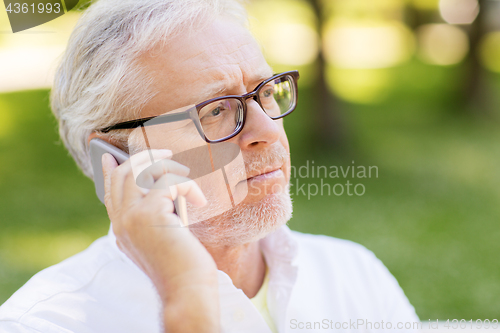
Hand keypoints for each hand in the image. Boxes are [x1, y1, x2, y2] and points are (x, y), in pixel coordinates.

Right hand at [102, 149, 219, 331]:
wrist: (186, 288)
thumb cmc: (181, 265)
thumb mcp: (160, 238)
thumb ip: (152, 216)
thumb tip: (160, 188)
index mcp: (121, 229)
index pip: (109, 192)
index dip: (109, 171)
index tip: (111, 156)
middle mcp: (122, 222)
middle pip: (122, 174)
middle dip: (144, 157)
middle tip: (166, 154)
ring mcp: (133, 217)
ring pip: (142, 170)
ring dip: (169, 166)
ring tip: (187, 176)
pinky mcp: (151, 214)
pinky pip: (169, 182)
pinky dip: (188, 186)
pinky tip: (198, 201)